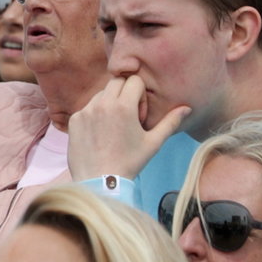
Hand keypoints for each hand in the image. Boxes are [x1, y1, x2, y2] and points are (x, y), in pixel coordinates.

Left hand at [66, 75, 189, 184]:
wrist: (99, 181)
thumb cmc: (130, 162)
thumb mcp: (153, 143)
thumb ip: (171, 122)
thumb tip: (187, 108)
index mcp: (123, 106)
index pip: (134, 80)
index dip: (140, 95)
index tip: (139, 114)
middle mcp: (102, 104)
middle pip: (117, 82)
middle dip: (125, 94)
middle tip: (128, 117)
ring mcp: (86, 111)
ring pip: (101, 94)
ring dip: (110, 103)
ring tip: (114, 127)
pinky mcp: (75, 120)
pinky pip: (88, 108)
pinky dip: (95, 115)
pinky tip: (100, 134)